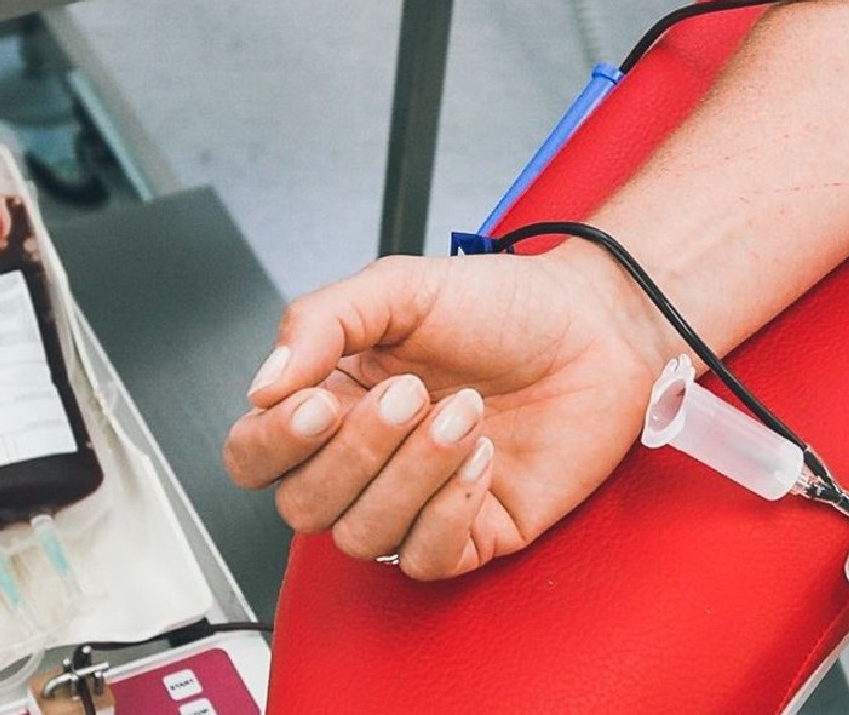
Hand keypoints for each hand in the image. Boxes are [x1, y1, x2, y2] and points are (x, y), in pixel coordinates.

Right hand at [223, 247, 672, 579]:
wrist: (593, 326)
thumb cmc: (499, 305)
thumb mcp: (397, 288)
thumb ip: (318, 322)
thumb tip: (262, 386)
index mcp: (331, 400)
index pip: (255, 456)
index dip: (273, 443)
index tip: (319, 402)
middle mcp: (364, 458)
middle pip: (303, 506)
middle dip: (357, 452)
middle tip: (413, 392)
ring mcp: (414, 502)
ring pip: (361, 537)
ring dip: (412, 474)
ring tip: (466, 412)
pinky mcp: (470, 533)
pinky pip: (425, 559)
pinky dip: (449, 511)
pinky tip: (484, 457)